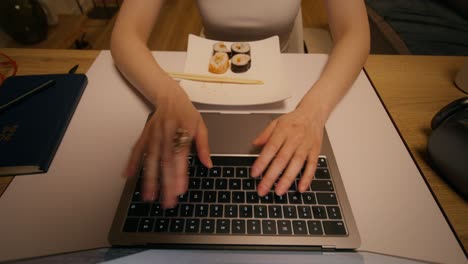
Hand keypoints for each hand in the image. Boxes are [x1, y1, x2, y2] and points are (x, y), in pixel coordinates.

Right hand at [124, 81, 211, 207]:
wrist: (169, 96)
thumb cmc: (186, 113)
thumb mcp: (201, 126)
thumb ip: (204, 146)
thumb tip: (208, 164)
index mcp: (182, 130)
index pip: (181, 155)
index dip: (180, 174)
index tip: (180, 190)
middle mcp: (166, 133)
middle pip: (165, 161)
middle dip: (165, 183)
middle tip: (167, 201)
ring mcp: (153, 134)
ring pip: (150, 159)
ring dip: (148, 178)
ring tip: (148, 196)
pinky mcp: (144, 135)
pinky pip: (136, 150)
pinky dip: (132, 162)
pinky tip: (128, 175)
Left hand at [250, 108, 324, 195]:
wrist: (313, 113)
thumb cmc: (294, 120)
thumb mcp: (276, 122)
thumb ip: (265, 134)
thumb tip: (254, 144)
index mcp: (283, 131)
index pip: (270, 148)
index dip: (262, 162)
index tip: (254, 173)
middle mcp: (295, 139)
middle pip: (282, 159)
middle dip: (271, 176)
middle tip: (263, 188)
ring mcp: (306, 146)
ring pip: (296, 164)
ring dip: (287, 179)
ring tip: (279, 191)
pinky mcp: (315, 151)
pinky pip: (312, 166)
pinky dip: (307, 178)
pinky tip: (300, 187)